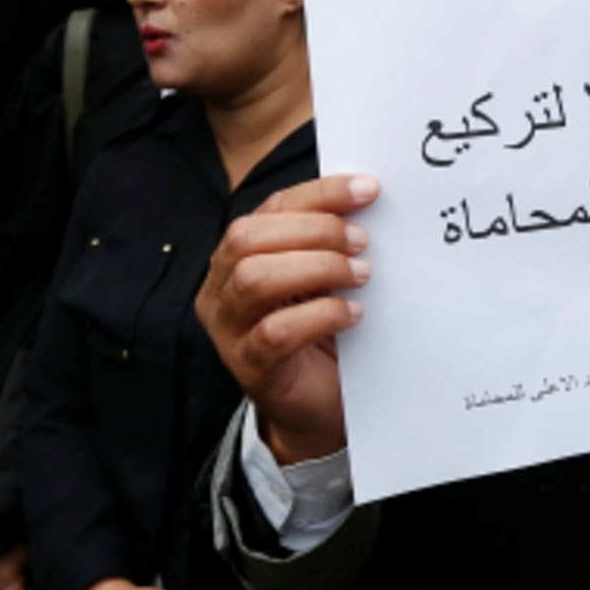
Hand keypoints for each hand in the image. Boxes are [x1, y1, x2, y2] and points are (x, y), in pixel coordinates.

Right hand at [194, 175, 375, 464]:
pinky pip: (274, 332)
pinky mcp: (248, 367)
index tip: (369, 189)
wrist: (320, 400)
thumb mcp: (323, 273)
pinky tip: (352, 313)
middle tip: (363, 242)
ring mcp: (228, 329)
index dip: (319, 194)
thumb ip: (329, 237)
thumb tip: (367, 194)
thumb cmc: (324, 326)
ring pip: (254, 280)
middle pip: (248, 238)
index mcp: (238, 254)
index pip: (270, 208)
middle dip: (315, 231)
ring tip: (360, 275)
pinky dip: (321, 315)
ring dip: (317, 269)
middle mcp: (221, 288)